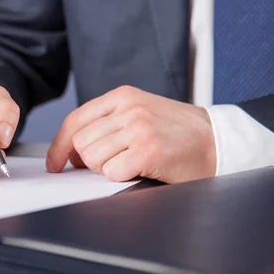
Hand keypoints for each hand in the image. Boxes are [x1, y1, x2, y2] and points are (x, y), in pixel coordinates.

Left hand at [46, 86, 215, 183]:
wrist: (218, 141)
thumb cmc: (178, 133)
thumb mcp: (141, 113)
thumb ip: (108, 124)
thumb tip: (73, 152)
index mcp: (123, 96)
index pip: (75, 120)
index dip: (59, 145)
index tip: (55, 164)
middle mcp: (128, 109)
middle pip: (80, 142)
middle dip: (86, 161)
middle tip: (107, 166)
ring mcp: (138, 128)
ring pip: (92, 157)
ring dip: (105, 169)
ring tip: (129, 165)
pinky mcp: (148, 150)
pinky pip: (111, 172)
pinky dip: (120, 177)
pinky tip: (138, 170)